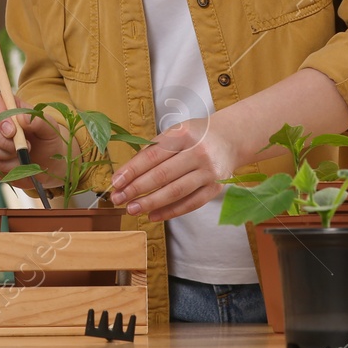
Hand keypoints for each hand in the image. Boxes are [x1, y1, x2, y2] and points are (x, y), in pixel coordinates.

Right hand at [0, 91, 58, 176]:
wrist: (47, 164)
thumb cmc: (47, 141)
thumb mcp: (51, 130)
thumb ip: (39, 121)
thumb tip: (22, 117)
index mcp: (8, 106)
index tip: (13, 131)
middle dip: (4, 141)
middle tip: (26, 147)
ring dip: (5, 154)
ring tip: (21, 156)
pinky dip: (3, 166)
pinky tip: (16, 164)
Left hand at [109, 114, 240, 221]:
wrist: (231, 138)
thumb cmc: (196, 135)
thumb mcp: (176, 132)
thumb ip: (154, 149)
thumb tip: (127, 173)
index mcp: (184, 134)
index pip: (152, 155)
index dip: (132, 170)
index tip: (116, 182)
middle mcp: (198, 152)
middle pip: (162, 174)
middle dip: (136, 188)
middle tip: (118, 199)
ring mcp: (209, 171)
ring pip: (176, 191)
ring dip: (151, 203)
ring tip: (132, 209)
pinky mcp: (216, 187)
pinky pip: (191, 203)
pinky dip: (170, 211)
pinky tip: (153, 215)